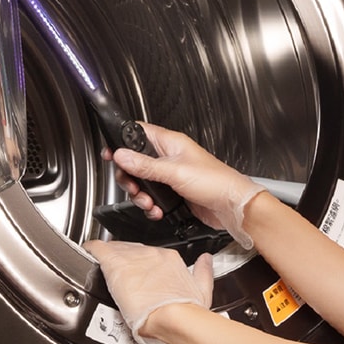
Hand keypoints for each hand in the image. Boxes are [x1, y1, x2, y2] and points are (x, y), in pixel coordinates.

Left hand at [85, 239, 213, 343]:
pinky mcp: (117, 266)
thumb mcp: (202, 290)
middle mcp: (153, 255)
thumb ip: (203, 272)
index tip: (139, 274)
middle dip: (126, 261)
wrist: (174, 318)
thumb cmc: (187, 311)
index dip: (142, 264)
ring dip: (109, 257)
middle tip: (120, 276)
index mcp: (171, 260)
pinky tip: (87, 252)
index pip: (152, 255)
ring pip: (116, 250)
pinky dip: (92, 250)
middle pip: (133, 251)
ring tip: (102, 266)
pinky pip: (100, 250)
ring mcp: (134, 259)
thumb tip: (206, 260)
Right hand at [107, 123, 264, 248]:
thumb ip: (146, 165)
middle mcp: (169, 156)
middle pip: (135, 161)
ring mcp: (170, 174)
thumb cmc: (215, 182)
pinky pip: (152, 196)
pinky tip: (157, 210)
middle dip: (130, 178)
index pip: (138, 133)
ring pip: (142, 182)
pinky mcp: (173, 192)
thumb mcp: (175, 172)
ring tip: (149, 203)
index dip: (121, 142)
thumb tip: (121, 155)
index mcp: (170, 142)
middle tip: (134, 188)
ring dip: (141, 195)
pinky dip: (151, 205)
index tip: (111, 154)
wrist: (232, 206)